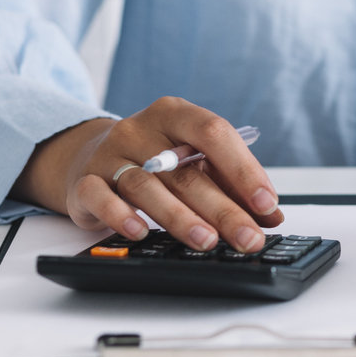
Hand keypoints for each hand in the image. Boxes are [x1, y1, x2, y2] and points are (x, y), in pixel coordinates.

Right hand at [10, 97, 283, 251]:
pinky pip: (100, 196)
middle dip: (223, 210)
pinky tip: (140, 233)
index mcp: (176, 114)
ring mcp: (110, 154)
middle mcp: (142, 129)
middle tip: (247, 238)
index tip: (267, 203)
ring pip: (147, 186)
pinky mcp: (85, 182)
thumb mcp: (193, 160)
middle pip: (187, 171)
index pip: (214, 133)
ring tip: (206, 242)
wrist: (90, 156)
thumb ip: (231, 183)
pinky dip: (120, 215)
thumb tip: (270, 216)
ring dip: (180, 218)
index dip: (243, 169)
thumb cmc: (156, 158)